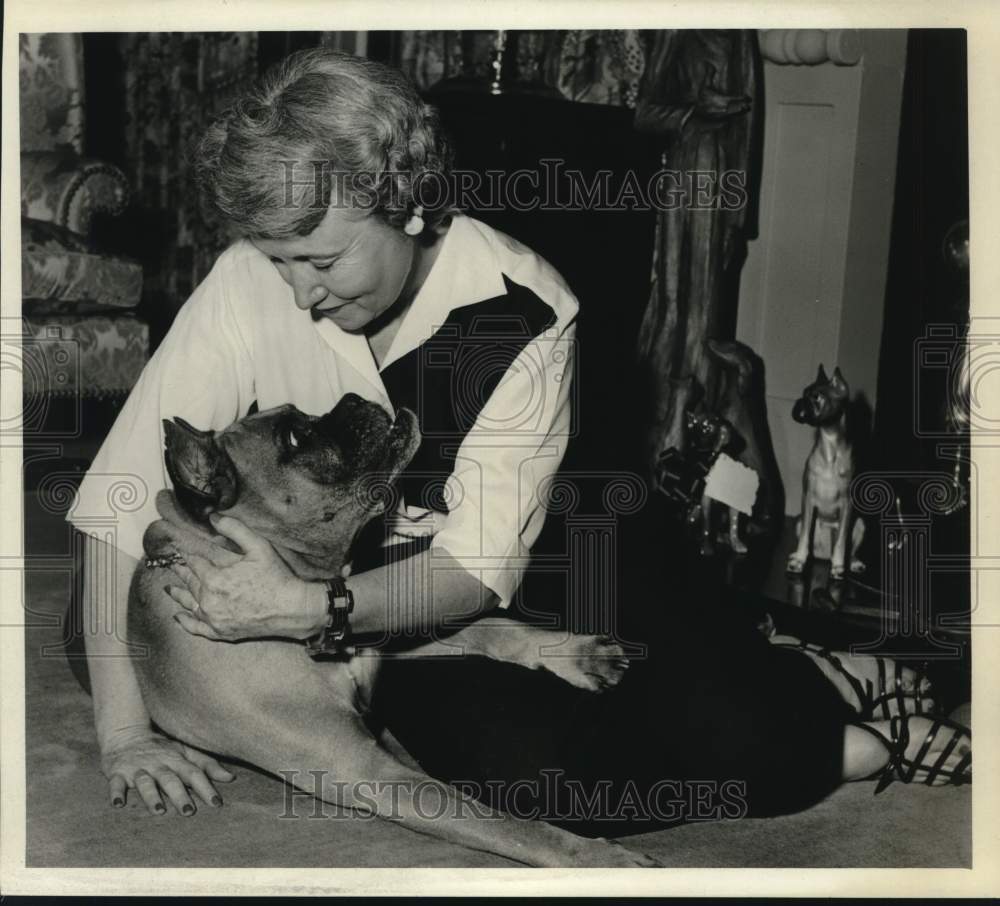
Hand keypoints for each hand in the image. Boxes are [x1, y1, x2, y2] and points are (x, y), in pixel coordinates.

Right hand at [101, 725, 234, 814]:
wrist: (126, 734)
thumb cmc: (162, 748)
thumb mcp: (185, 752)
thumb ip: (206, 765)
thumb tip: (230, 778)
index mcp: (176, 759)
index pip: (194, 773)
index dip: (206, 787)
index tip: (217, 804)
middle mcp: (158, 763)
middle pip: (170, 779)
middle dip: (180, 795)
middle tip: (189, 812)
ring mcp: (137, 768)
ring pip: (145, 782)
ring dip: (151, 796)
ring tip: (159, 811)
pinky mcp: (117, 773)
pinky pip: (115, 783)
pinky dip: (116, 793)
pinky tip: (118, 804)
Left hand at [166, 514, 327, 641]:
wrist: (291, 609)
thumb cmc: (276, 577)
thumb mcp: (258, 546)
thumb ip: (234, 529)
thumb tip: (213, 517)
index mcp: (214, 579)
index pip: (194, 563)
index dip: (186, 555)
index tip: (178, 550)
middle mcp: (209, 600)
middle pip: (189, 583)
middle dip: (180, 572)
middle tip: (171, 566)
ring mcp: (213, 618)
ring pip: (189, 604)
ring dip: (178, 595)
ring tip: (168, 589)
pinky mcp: (220, 632)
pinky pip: (196, 628)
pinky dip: (185, 622)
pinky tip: (179, 616)